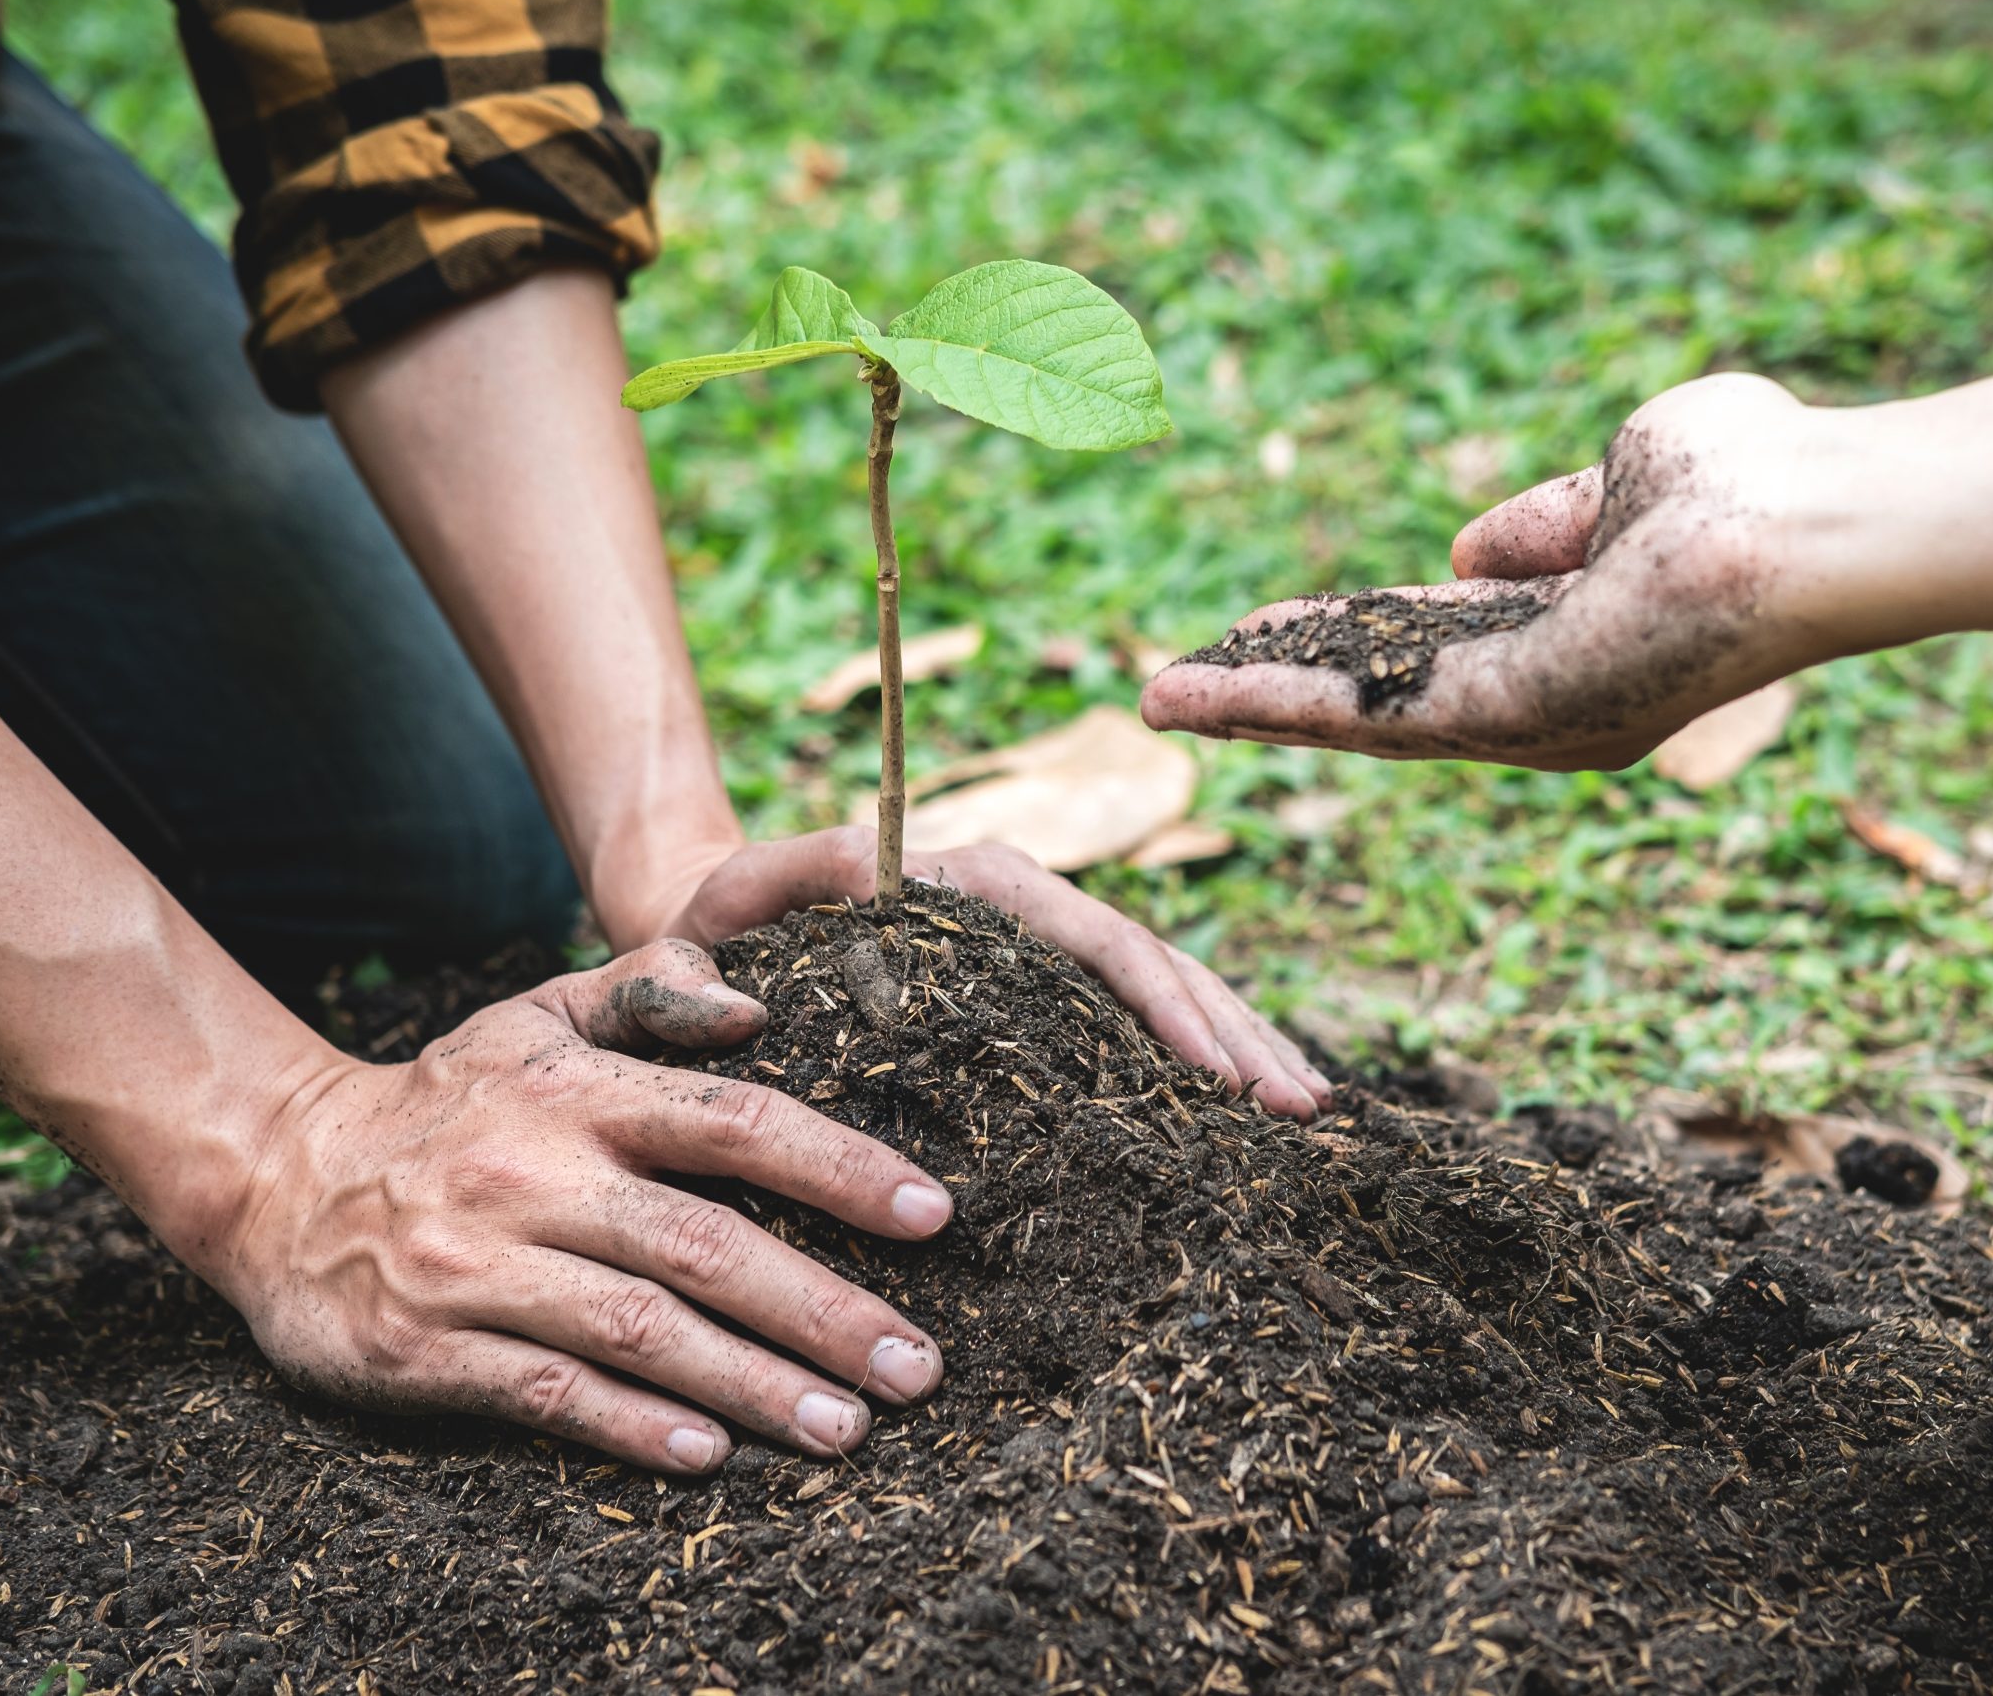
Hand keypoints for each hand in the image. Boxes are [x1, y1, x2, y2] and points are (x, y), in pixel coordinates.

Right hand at [215, 940, 955, 1472]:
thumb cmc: (448, 1099)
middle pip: (707, 1244)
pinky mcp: (426, 1347)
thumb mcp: (535, 1016)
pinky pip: (547, 1392)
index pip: (735, 1124)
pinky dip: (631, 1425)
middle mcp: (535, 1173)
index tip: (933, 1217)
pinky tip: (711, 1455)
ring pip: (642, 1330)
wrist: (277, 1176)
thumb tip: (754, 1003)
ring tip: (849, 1427)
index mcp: (578, 1093)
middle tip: (918, 1365)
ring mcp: (479, 1265)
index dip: (840, 1168)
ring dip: (755, 1384)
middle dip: (824, 1309)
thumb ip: (647, 989)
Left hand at [604, 827, 1333, 1120]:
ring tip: (1310, 1111)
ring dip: (1236, 1041)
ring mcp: (1030, 946)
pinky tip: (1248, 1113)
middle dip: (1232, 1029)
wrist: (710, 930)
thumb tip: (739, 1013)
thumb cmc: (702, 932)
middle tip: (1306, 1108)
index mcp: (956, 879)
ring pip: (1157, 983)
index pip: (1084, 932)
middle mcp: (1011, 902)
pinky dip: (1194, 1056)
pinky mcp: (1033, 992)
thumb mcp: (691, 933)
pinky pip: (1131, 1016)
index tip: (1219, 1074)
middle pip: (1147, 956)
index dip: (1161, 1000)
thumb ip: (682, 968)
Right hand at [1142, 374, 1842, 768]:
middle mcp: (1548, 704)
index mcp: (1572, 646)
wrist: (1823, 517)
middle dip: (1277, 693)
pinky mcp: (1517, 718)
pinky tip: (1210, 693)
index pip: (1430, 648)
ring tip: (1162, 697)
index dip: (1342, 640)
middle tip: (1183, 687)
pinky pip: (1376, 716)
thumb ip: (1543, 520)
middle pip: (1380, 702)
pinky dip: (1282, 706)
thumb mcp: (1620, 476)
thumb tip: (1466, 549)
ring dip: (1256, 708)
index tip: (1265, 630)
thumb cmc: (1759, 482)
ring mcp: (1532, 721)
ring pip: (1362, 719)